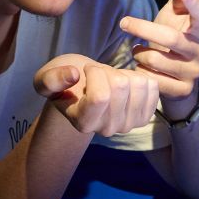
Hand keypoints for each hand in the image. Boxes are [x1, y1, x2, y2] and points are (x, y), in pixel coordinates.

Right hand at [34, 53, 158, 135]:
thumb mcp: (46, 78)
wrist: (83, 92)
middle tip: (99, 75)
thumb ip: (51, 79)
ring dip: (125, 73)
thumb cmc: (65, 83)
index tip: (86, 69)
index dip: (94, 72)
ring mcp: (128, 125)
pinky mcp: (145, 116)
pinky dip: (140, 76)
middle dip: (109, 70)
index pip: (100, 96)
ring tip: (111, 80)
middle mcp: (107, 129)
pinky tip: (126, 83)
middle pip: (120, 87)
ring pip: (139, 84)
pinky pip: (152, 85)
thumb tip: (73, 75)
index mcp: (83, 122)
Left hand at [120, 0, 198, 107]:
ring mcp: (193, 72)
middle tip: (124, 23)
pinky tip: (141, 68)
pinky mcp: (183, 90)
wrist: (180, 77)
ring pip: (157, 60)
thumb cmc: (174, 39)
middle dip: (143, 28)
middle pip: (170, 38)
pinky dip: (141, 71)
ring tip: (136, 52)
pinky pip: (153, 79)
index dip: (193, 2)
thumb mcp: (176, 17)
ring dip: (140, 54)